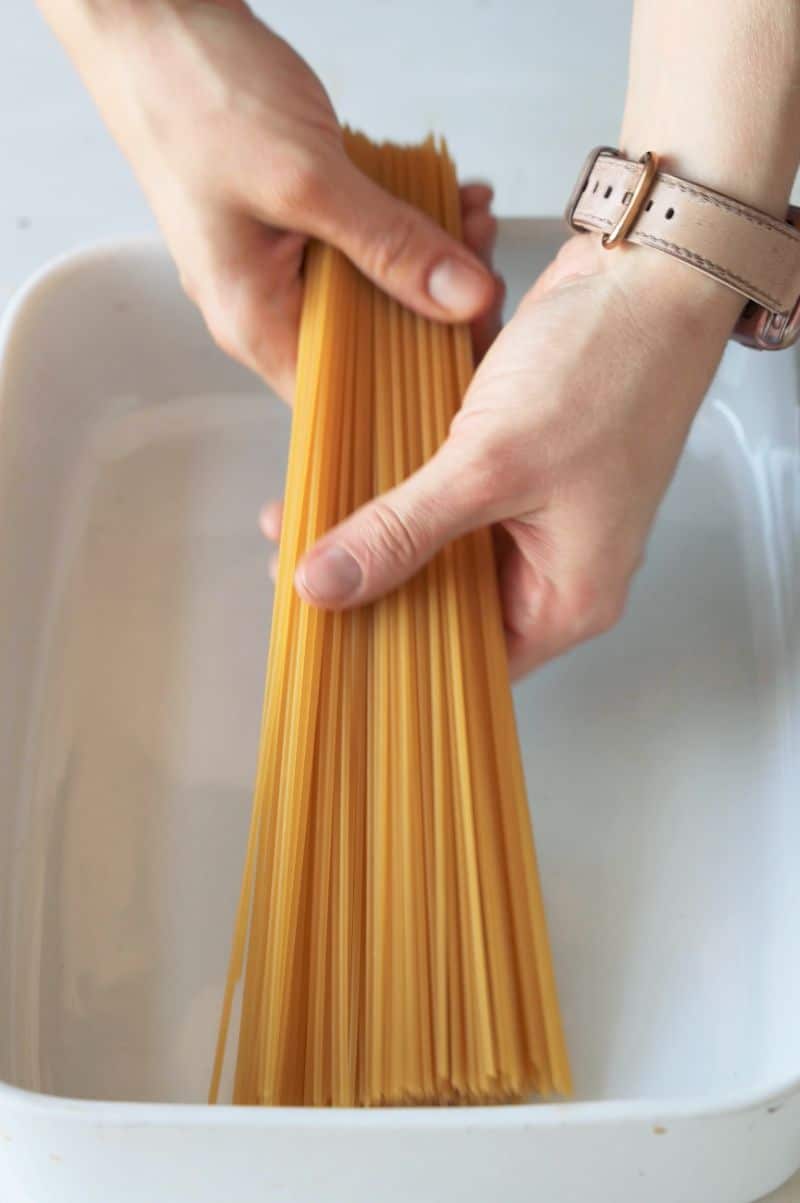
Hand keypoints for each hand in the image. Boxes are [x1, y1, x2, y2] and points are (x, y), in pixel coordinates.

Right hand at [53, 0, 496, 399]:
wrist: (149, 17)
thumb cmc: (194, 97)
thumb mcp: (307, 182)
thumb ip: (389, 245)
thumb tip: (461, 298)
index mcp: (253, 322)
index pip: (347, 399)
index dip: (418, 381)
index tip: (476, 342)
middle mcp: (265, 306)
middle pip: (371, 345)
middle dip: (437, 308)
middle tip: (480, 260)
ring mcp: (279, 265)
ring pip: (375, 292)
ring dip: (431, 258)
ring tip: (468, 216)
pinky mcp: (295, 227)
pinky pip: (364, 246)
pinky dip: (409, 224)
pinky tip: (444, 195)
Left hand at [290, 235, 741, 677]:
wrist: (648, 265)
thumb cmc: (609, 368)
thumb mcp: (492, 463)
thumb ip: (405, 529)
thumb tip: (328, 583)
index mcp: (566, 595)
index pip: (465, 658)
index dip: (389, 649)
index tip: (319, 629)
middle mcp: (551, 561)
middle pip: (444, 597)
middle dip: (371, 575)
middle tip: (295, 556)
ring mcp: (532, 507)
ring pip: (438, 538)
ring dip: (377, 518)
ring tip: (303, 504)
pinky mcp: (515, 457)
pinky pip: (447, 485)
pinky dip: (402, 471)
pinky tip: (348, 460)